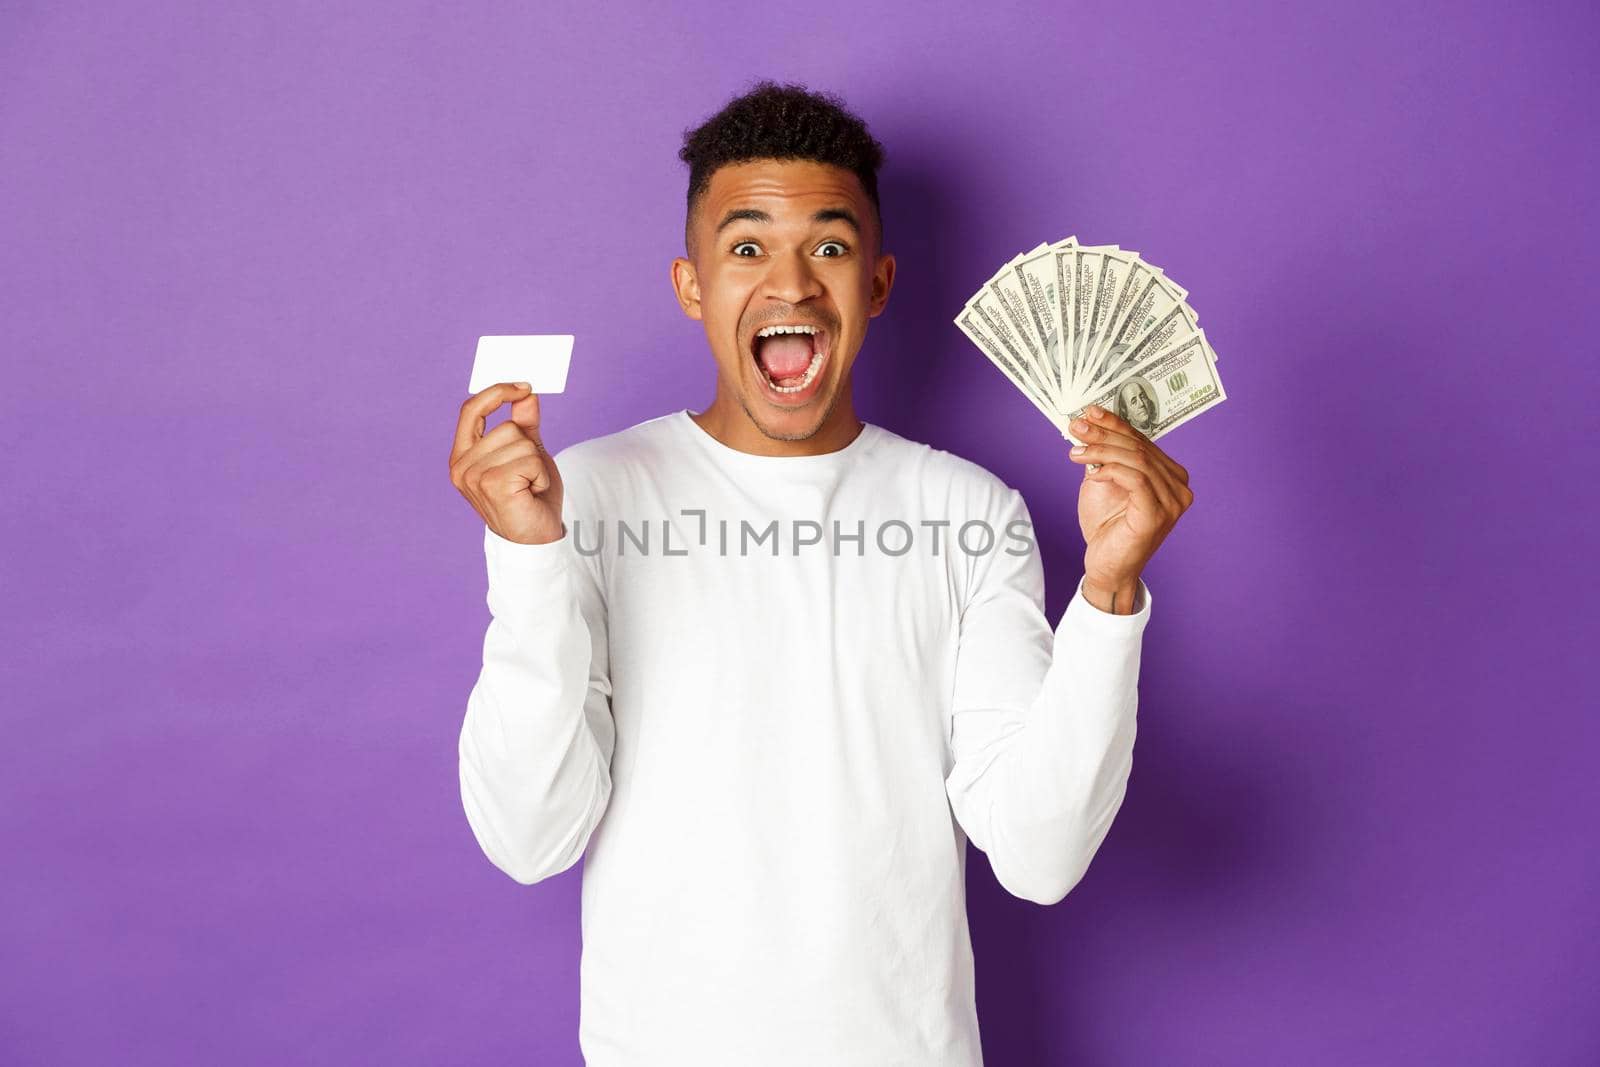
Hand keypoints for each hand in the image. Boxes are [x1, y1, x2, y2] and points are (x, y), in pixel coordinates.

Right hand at [449, 382, 564, 545]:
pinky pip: (530, 458)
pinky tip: (531, 492)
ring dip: (536, 464)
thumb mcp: (528, 454)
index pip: (470, 410)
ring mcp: (474, 476)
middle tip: (528, 477)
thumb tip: (527, 394)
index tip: (523, 386)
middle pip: (506, 427)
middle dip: (529, 449)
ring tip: (529, 486)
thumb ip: (524, 424)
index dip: (496, 393)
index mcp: (463, 456)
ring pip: (521, 441)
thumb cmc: (530, 497)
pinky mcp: (492, 484)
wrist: (537, 538)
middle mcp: (461, 466)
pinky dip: (540, 474)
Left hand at [1065, 404, 1193, 612]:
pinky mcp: (1158, 514)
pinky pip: (1135, 480)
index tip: (1089, 413)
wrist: (1106, 566)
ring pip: (1136, 461)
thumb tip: (1091, 423)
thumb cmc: (1107, 527)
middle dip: (1105, 434)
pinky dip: (1111, 470)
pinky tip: (1092, 472)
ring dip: (1102, 451)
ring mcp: (1172, 502)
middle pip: (1139, 448)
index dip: (1115, 424)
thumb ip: (1106, 456)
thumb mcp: (1104, 482)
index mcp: (1171, 475)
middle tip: (1077, 427)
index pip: (1142, 441)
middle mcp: (1179, 487)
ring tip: (1076, 452)